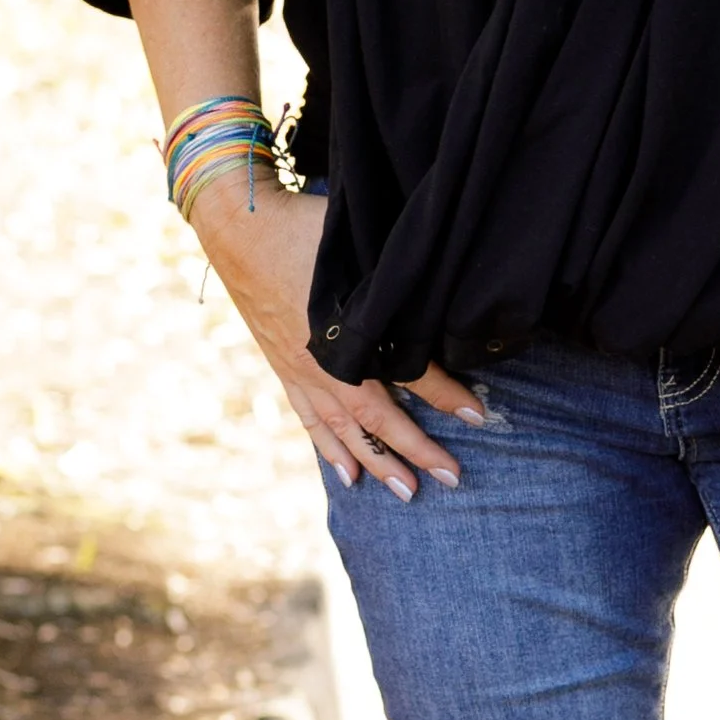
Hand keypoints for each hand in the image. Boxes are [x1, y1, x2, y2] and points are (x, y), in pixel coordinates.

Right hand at [190, 171, 479, 501]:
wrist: (239, 227)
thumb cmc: (304, 227)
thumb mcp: (356, 246)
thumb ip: (394, 276)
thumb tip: (438, 287)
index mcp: (345, 331)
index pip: (407, 372)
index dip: (445, 394)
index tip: (479, 415)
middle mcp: (323, 361)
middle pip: (376, 418)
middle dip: (416, 450)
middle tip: (452, 478)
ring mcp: (300, 369)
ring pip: (344, 429)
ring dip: (376, 462)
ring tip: (406, 492)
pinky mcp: (284, 368)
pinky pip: (310, 420)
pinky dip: (331, 448)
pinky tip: (347, 475)